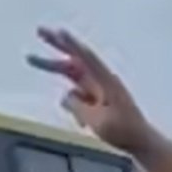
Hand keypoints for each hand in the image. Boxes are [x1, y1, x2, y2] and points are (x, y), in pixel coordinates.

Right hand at [27, 27, 157, 154]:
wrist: (140, 141)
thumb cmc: (123, 130)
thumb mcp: (98, 120)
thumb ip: (78, 106)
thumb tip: (65, 96)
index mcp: (105, 80)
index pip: (85, 56)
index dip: (70, 43)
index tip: (57, 31)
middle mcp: (100, 79)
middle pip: (74, 57)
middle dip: (56, 44)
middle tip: (39, 30)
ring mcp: (98, 88)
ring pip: (72, 75)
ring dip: (56, 70)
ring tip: (31, 59)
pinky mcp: (96, 100)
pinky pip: (76, 96)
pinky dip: (74, 106)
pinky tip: (85, 124)